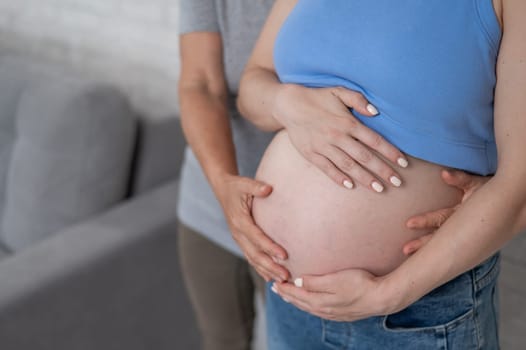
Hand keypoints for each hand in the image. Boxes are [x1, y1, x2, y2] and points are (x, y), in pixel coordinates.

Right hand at [215, 174, 289, 281]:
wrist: (223, 190)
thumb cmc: (236, 186)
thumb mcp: (244, 183)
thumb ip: (256, 186)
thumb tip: (268, 189)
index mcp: (239, 220)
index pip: (256, 237)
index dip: (269, 247)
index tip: (284, 255)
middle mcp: (237, 233)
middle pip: (254, 254)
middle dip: (270, 266)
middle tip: (286, 275)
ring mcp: (238, 239)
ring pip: (252, 259)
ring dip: (267, 271)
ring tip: (282, 280)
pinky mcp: (241, 241)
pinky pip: (250, 257)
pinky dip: (260, 268)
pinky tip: (270, 278)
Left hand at [271, 269, 396, 321]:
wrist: (381, 298)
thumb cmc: (359, 284)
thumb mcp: (335, 279)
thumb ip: (315, 281)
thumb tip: (297, 281)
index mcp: (320, 301)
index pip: (296, 294)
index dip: (285, 288)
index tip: (275, 281)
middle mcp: (324, 310)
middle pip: (300, 302)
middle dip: (287, 295)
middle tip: (276, 288)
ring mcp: (333, 313)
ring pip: (308, 307)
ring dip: (297, 301)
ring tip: (288, 296)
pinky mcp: (341, 314)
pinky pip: (318, 310)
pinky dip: (309, 305)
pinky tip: (311, 303)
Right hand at [273, 84, 407, 191]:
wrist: (288, 105)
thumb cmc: (317, 97)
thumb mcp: (339, 91)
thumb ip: (358, 100)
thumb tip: (376, 112)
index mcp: (347, 122)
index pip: (374, 140)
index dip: (391, 152)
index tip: (404, 163)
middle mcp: (337, 136)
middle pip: (365, 157)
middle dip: (383, 170)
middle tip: (398, 182)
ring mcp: (324, 147)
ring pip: (348, 166)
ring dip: (365, 178)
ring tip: (379, 189)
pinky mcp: (311, 154)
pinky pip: (327, 169)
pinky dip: (338, 178)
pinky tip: (350, 186)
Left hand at [402, 169, 490, 254]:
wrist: (509, 200)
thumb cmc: (491, 189)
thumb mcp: (476, 184)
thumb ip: (460, 179)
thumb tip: (444, 174)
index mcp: (462, 213)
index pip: (441, 218)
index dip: (425, 221)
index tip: (408, 224)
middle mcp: (462, 223)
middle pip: (440, 234)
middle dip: (423, 244)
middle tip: (405, 250)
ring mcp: (465, 229)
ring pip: (445, 239)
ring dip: (428, 247)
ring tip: (409, 254)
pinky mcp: (469, 232)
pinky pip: (451, 244)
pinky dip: (440, 248)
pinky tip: (429, 253)